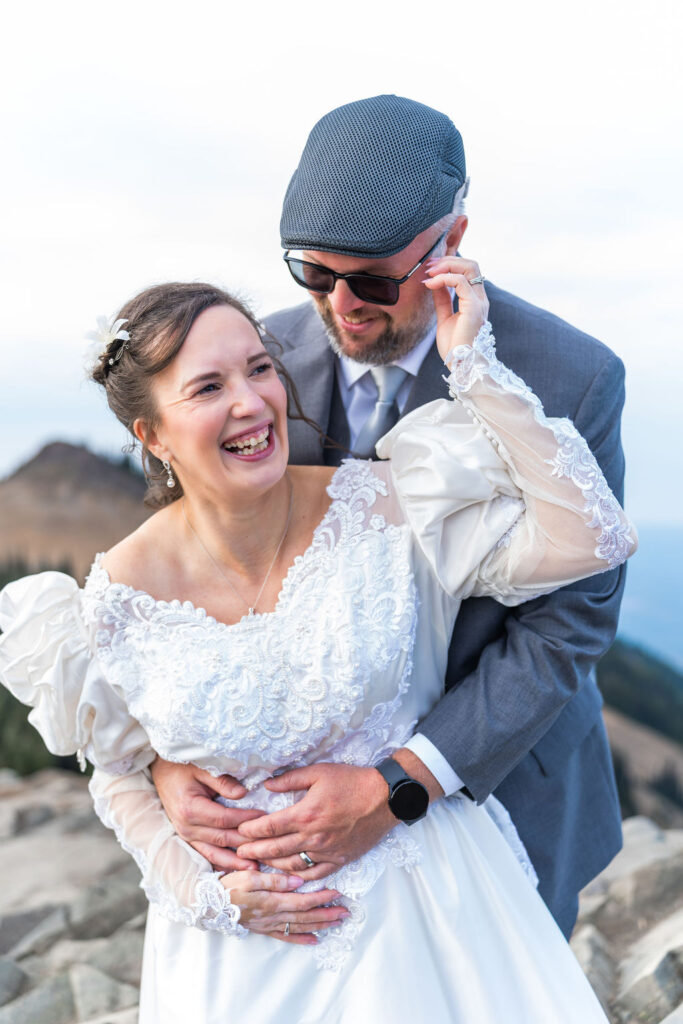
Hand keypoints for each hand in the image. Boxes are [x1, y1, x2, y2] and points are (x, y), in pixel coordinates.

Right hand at [150, 757, 262, 871]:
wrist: (161, 772)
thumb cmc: (182, 767)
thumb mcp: (201, 767)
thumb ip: (222, 781)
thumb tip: (243, 793)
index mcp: (190, 809)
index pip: (224, 819)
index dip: (245, 820)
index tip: (264, 818)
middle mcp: (186, 827)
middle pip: (222, 839)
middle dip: (245, 843)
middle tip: (268, 846)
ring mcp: (185, 835)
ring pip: (213, 853)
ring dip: (234, 862)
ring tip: (254, 868)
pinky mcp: (187, 838)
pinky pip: (205, 854)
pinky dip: (221, 862)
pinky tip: (236, 868)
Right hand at [221, 870, 348, 945]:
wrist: (207, 903)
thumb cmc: (228, 885)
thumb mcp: (249, 875)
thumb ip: (274, 879)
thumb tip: (299, 880)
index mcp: (272, 900)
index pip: (303, 900)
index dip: (321, 898)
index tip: (338, 893)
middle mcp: (273, 915)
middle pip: (305, 916)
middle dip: (327, 914)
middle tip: (346, 912)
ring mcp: (269, 924)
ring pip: (299, 926)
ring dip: (319, 925)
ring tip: (337, 923)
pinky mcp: (263, 928)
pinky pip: (285, 936)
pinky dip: (301, 938)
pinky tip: (314, 939)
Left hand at [235, 762, 398, 879]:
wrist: (385, 798)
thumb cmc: (352, 781)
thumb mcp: (319, 771)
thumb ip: (290, 779)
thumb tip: (267, 785)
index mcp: (305, 814)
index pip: (269, 827)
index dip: (250, 831)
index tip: (239, 832)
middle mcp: (313, 837)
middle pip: (275, 850)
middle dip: (254, 852)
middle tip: (238, 853)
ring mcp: (327, 851)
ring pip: (292, 865)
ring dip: (272, 865)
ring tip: (259, 863)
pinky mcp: (340, 859)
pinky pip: (314, 873)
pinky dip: (298, 876)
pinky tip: (289, 873)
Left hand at [422, 255, 488, 361]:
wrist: (460, 364)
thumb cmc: (454, 347)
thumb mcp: (444, 317)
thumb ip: (442, 300)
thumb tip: (434, 283)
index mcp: (475, 300)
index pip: (468, 271)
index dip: (449, 264)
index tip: (429, 268)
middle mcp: (480, 298)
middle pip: (471, 264)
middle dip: (448, 260)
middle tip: (428, 266)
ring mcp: (478, 302)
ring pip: (469, 268)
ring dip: (446, 266)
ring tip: (428, 273)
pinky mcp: (473, 308)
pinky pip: (460, 282)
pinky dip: (443, 278)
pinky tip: (430, 284)